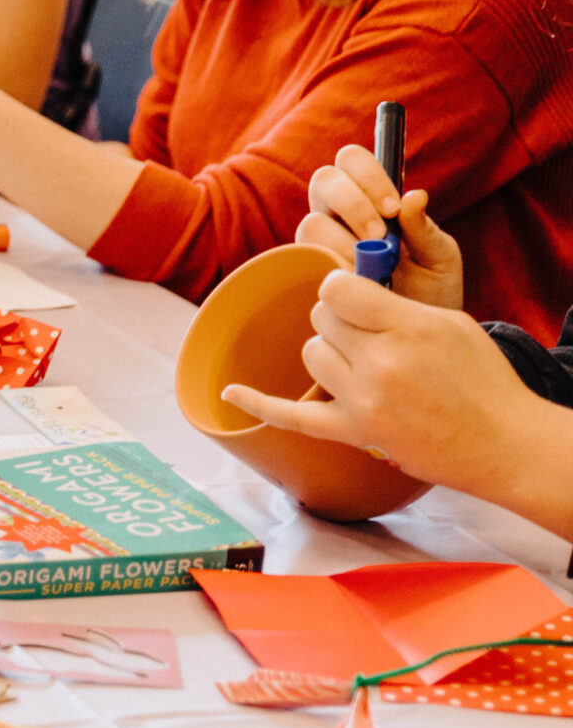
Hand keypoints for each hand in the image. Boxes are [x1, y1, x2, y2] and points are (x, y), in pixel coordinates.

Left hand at [219, 269, 530, 492]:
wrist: (499, 440)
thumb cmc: (480, 377)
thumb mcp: (448, 322)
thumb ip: (393, 304)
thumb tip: (342, 286)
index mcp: (405, 328)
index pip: (337, 289)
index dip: (343, 288)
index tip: (358, 296)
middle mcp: (378, 364)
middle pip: (322, 320)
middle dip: (342, 320)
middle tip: (373, 334)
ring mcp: (361, 400)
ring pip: (312, 354)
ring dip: (331, 353)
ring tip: (367, 364)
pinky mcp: (352, 432)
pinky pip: (290, 416)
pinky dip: (257, 403)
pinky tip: (228, 392)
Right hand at [294, 144, 464, 308]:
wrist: (417, 333)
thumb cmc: (431, 290)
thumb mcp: (440, 257)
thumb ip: (425, 228)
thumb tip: (413, 195)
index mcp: (368, 198)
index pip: (350, 161)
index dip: (367, 176)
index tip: (392, 208)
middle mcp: (337, 215)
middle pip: (323, 180)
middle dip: (353, 203)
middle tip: (381, 235)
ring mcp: (320, 244)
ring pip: (311, 224)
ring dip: (344, 244)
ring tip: (373, 269)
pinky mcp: (310, 273)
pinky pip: (305, 261)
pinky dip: (333, 270)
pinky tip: (358, 284)